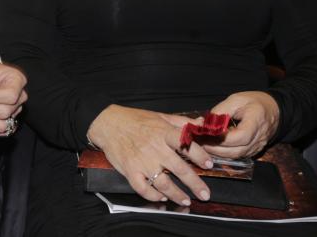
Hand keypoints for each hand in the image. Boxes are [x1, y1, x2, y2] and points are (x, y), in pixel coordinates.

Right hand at [87, 105, 213, 205]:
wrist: (108, 124)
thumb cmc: (135, 120)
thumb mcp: (160, 116)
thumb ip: (182, 122)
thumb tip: (202, 123)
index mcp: (163, 133)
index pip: (186, 144)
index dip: (199, 155)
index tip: (209, 164)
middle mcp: (154, 148)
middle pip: (179, 169)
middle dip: (195, 184)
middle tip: (204, 194)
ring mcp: (141, 162)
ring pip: (163, 183)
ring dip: (176, 194)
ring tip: (185, 200)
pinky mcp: (130, 171)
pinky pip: (143, 189)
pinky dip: (153, 196)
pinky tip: (161, 197)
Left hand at [203, 91, 279, 158]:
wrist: (272, 110)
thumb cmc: (254, 102)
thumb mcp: (236, 99)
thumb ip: (220, 111)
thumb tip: (204, 123)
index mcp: (256, 122)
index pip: (241, 136)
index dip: (223, 138)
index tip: (207, 134)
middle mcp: (259, 138)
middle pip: (237, 150)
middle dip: (216, 148)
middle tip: (199, 142)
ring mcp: (257, 147)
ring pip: (236, 156)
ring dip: (218, 153)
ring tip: (203, 145)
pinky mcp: (253, 151)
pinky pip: (238, 155)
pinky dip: (224, 154)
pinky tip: (213, 147)